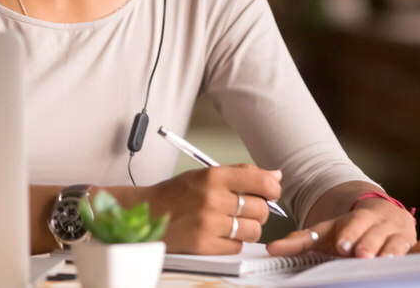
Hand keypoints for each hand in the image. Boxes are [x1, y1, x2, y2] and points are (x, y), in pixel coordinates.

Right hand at [142, 164, 282, 254]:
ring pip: (253, 230)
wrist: (144, 213)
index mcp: (213, 176)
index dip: (272, 189)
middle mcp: (212, 198)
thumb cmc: (174, 194)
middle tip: (243, 210)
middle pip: (261, 209)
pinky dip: (232, 243)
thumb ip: (241, 173)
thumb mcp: (204, 174)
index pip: (261, 181)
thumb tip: (274, 175)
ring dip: (247, 229)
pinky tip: (218, 234)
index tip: (270, 192)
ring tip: (231, 224)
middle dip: (257, 211)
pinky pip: (237, 247)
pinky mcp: (203, 244)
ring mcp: (208, 223)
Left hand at [267, 199, 419, 258]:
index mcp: (357, 219)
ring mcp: (398, 235)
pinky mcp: (413, 245)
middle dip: (369, 245)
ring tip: (387, 260)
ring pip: (397, 242)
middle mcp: (379, 225)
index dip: (350, 233)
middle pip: (375, 234)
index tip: (343, 244)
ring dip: (394, 249)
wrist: (379, 216)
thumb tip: (271, 249)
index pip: (353, 225)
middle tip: (362, 255)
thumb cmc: (349, 231)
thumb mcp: (325, 232)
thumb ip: (300, 241)